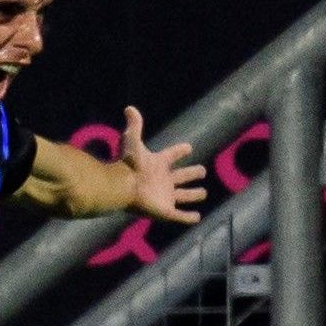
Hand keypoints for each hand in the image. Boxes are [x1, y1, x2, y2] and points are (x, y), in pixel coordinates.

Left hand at [120, 106, 206, 224]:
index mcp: (157, 164)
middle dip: (191, 174)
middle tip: (201, 171)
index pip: (171, 155)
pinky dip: (188, 217)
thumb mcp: (132, 141)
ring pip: (184, 196)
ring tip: (203, 193)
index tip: (188, 147)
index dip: (179, 151)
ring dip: (193, 195)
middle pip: (181, 177)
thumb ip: (134, 125)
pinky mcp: (165, 211)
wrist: (122, 186)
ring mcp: (165, 196)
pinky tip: (197, 217)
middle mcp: (163, 180)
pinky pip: (180, 216)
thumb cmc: (128, 165)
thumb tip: (129, 107)